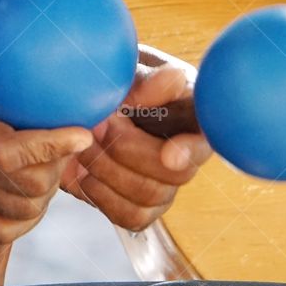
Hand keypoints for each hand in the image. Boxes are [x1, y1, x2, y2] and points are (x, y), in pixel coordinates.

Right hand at [0, 0, 93, 242]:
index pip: (18, 153)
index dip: (56, 145)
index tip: (85, 131)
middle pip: (32, 186)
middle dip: (59, 166)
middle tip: (72, 141)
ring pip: (24, 211)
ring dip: (46, 191)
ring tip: (55, 166)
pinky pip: (3, 229)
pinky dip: (24, 217)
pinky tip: (33, 196)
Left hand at [61, 45, 211, 230]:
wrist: (79, 106)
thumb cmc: (110, 80)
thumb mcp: (125, 69)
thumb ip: (147, 78)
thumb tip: (174, 79)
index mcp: (193, 113)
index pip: (206, 136)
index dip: (190, 150)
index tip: (168, 155)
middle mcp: (187, 152)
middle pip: (176, 173)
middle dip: (128, 151)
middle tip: (96, 125)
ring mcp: (167, 184)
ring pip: (151, 195)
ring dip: (108, 170)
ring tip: (83, 143)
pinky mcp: (145, 207)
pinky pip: (131, 216)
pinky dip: (101, 195)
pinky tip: (84, 172)